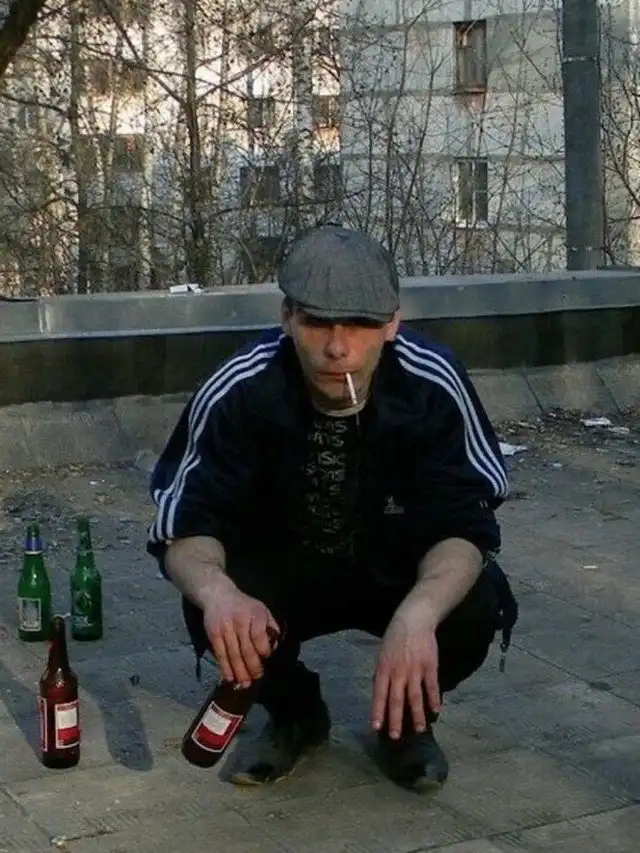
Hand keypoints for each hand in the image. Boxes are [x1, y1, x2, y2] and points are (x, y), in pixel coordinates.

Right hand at [202, 578, 280, 687]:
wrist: (218, 595)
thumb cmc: (245, 606)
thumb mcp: (261, 609)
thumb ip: (270, 626)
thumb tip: (274, 647)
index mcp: (255, 613)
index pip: (259, 635)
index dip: (263, 650)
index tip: (265, 659)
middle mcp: (239, 620)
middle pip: (246, 649)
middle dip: (252, 667)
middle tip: (256, 678)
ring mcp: (225, 627)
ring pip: (233, 654)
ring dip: (239, 672)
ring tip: (245, 684)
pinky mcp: (213, 634)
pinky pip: (220, 654)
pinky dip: (225, 668)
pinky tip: (230, 678)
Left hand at [371, 598, 440, 738]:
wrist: (414, 620)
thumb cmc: (395, 637)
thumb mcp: (382, 654)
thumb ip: (381, 673)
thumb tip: (378, 692)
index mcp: (384, 668)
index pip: (379, 694)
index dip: (378, 711)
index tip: (376, 727)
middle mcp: (398, 672)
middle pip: (397, 699)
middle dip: (396, 719)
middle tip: (395, 736)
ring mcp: (415, 669)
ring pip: (415, 696)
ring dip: (417, 714)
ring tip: (419, 729)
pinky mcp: (430, 666)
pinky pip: (432, 686)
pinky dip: (433, 699)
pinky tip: (435, 711)